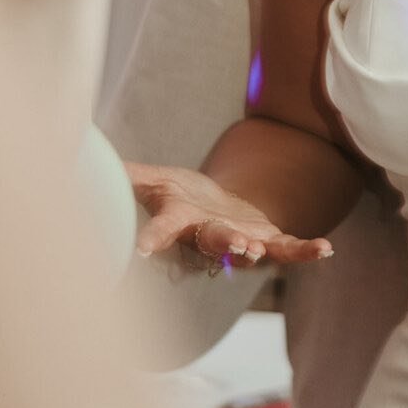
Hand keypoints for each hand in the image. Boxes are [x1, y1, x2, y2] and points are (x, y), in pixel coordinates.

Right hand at [127, 163, 334, 269]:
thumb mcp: (154, 180)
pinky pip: (287, 249)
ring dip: (255, 251)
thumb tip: (82, 155)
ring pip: (247, 250)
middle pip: (212, 242)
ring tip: (261, 251)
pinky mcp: (267, 241)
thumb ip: (127, 175)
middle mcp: (208, 236)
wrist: (215, 211)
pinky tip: (326, 250)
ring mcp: (240, 241)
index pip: (162, 230)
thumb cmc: (180, 196)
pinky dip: (305, 251)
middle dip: (224, 244)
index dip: (153, 238)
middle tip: (236, 246)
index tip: (140, 251)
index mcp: (179, 220)